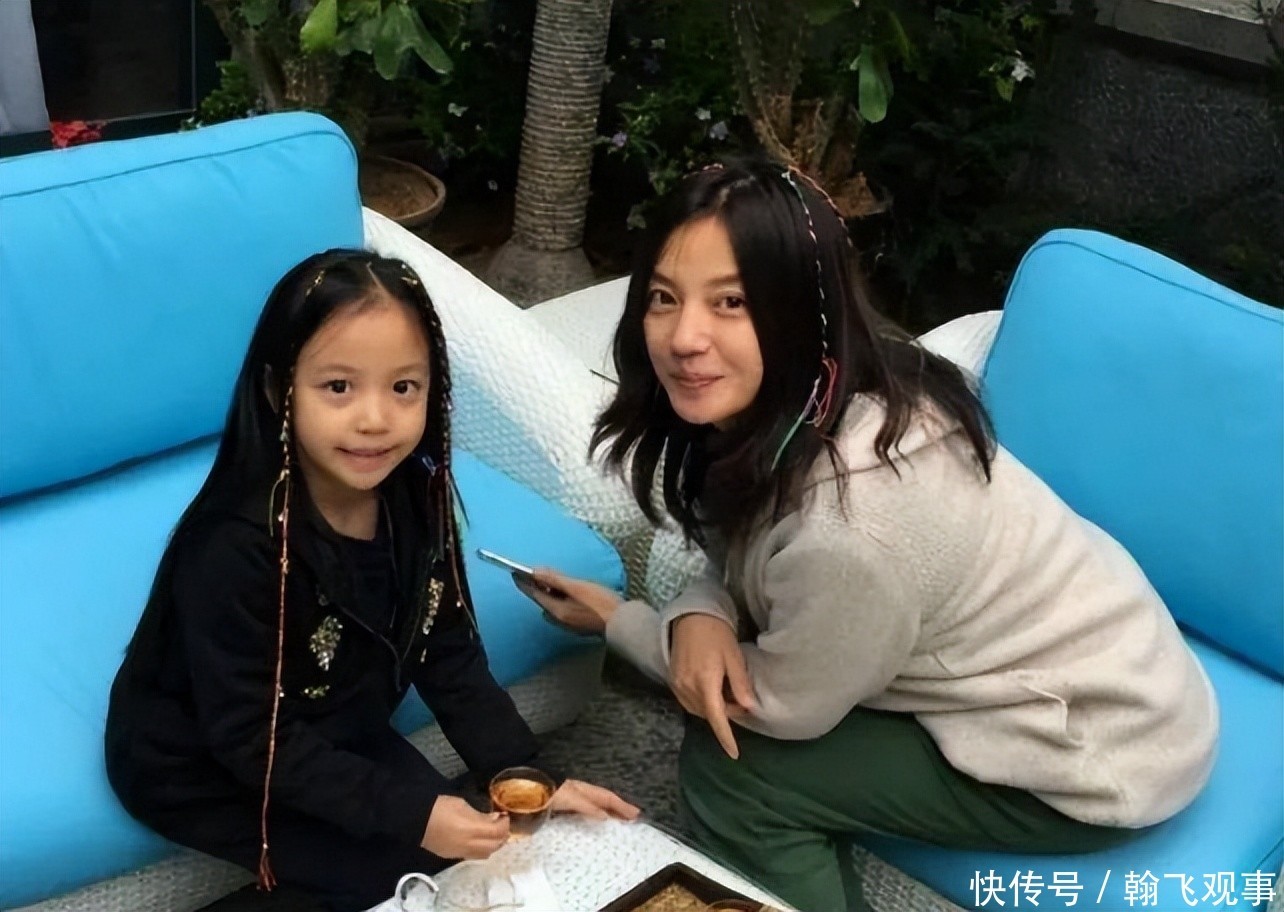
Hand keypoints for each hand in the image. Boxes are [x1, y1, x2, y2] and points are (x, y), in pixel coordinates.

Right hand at [421, 794, 509, 859]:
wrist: (416, 821)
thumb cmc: (440, 807)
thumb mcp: (462, 805)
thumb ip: (480, 814)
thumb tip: (493, 819)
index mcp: (473, 830)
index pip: (498, 832)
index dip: (505, 824)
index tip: (504, 815)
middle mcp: (470, 845)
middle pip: (495, 846)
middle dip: (502, 835)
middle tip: (501, 824)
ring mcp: (462, 853)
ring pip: (486, 854)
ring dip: (494, 844)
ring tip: (492, 832)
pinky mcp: (454, 857)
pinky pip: (474, 856)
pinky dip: (482, 849)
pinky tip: (479, 839)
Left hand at [514, 569, 621, 635]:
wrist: (621, 622)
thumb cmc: (600, 603)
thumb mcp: (576, 587)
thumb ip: (555, 579)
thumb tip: (535, 572)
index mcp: (556, 610)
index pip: (535, 594)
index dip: (524, 583)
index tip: (515, 574)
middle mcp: (559, 620)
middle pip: (543, 602)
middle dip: (537, 589)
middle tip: (532, 576)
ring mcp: (569, 625)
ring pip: (552, 607)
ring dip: (549, 596)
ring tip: (550, 584)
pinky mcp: (579, 625)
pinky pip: (562, 611)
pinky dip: (559, 601)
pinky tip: (567, 596)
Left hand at [549, 779, 640, 820]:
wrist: (526, 791)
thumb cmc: (550, 792)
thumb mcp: (572, 799)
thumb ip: (589, 808)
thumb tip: (606, 817)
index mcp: (585, 790)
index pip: (608, 798)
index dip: (622, 806)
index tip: (636, 814)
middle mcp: (580, 793)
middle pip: (604, 801)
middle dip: (618, 809)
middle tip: (632, 819)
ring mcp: (572, 799)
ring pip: (595, 806)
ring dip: (608, 813)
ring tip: (618, 822)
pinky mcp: (563, 806)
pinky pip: (585, 811)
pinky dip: (595, 816)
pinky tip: (594, 823)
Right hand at [669, 614, 755, 759]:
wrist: (690, 616)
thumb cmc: (716, 633)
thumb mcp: (734, 656)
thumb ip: (740, 683)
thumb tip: (749, 708)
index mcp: (706, 681)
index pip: (717, 718)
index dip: (726, 737)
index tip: (734, 754)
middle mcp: (687, 686)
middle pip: (708, 714)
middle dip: (725, 715)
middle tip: (740, 700)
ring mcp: (677, 684)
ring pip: (697, 710)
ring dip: (713, 709)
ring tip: (727, 694)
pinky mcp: (672, 680)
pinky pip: (688, 701)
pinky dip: (701, 703)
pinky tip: (711, 691)